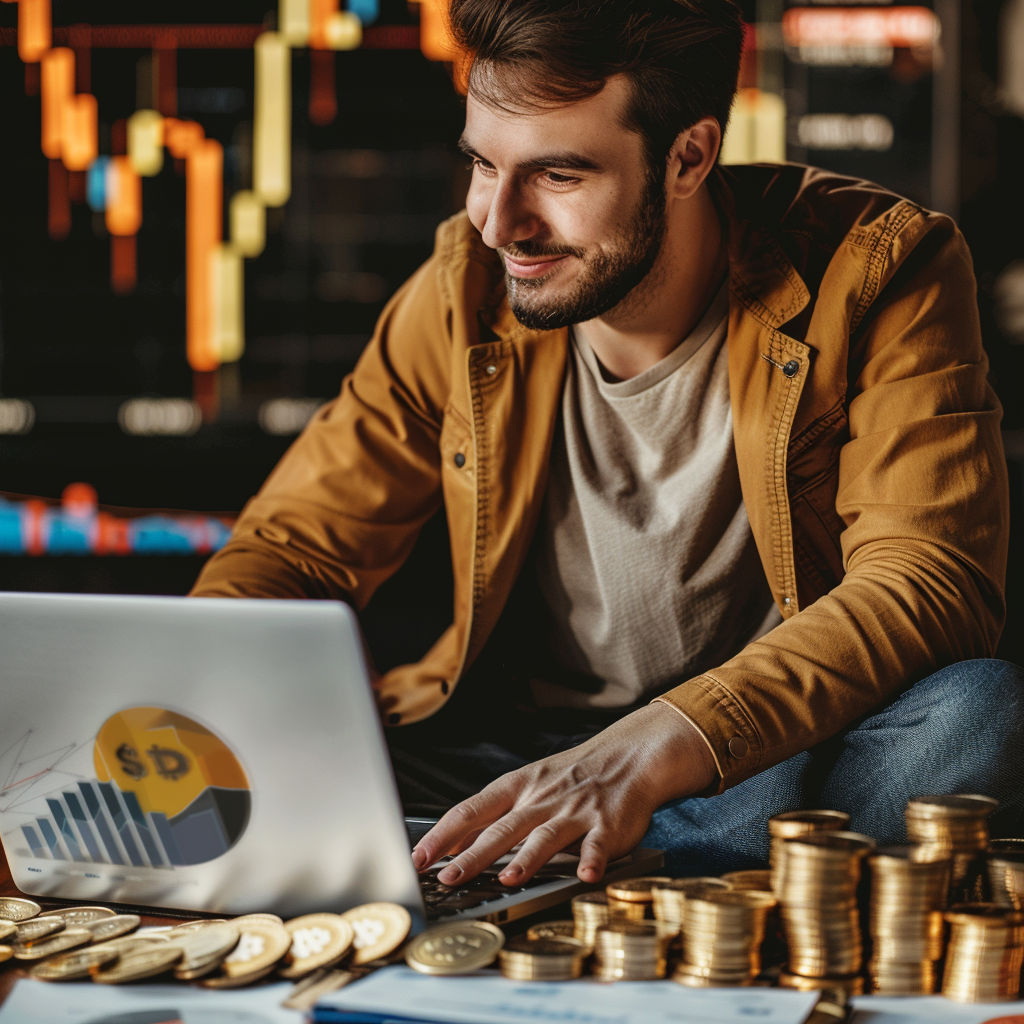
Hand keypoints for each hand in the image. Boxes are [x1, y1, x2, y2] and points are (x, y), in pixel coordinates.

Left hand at [411, 702, 716, 885]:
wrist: (627, 757)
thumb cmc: (569, 777)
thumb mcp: (526, 786)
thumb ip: (491, 816)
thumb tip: (448, 844)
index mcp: (517, 788)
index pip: (471, 810)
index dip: (443, 834)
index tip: (418, 857)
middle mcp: (541, 799)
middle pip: (502, 828)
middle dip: (474, 855)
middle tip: (449, 877)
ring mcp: (574, 812)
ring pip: (546, 836)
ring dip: (527, 857)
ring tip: (509, 879)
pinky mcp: (606, 826)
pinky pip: (597, 845)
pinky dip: (591, 860)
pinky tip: (585, 876)